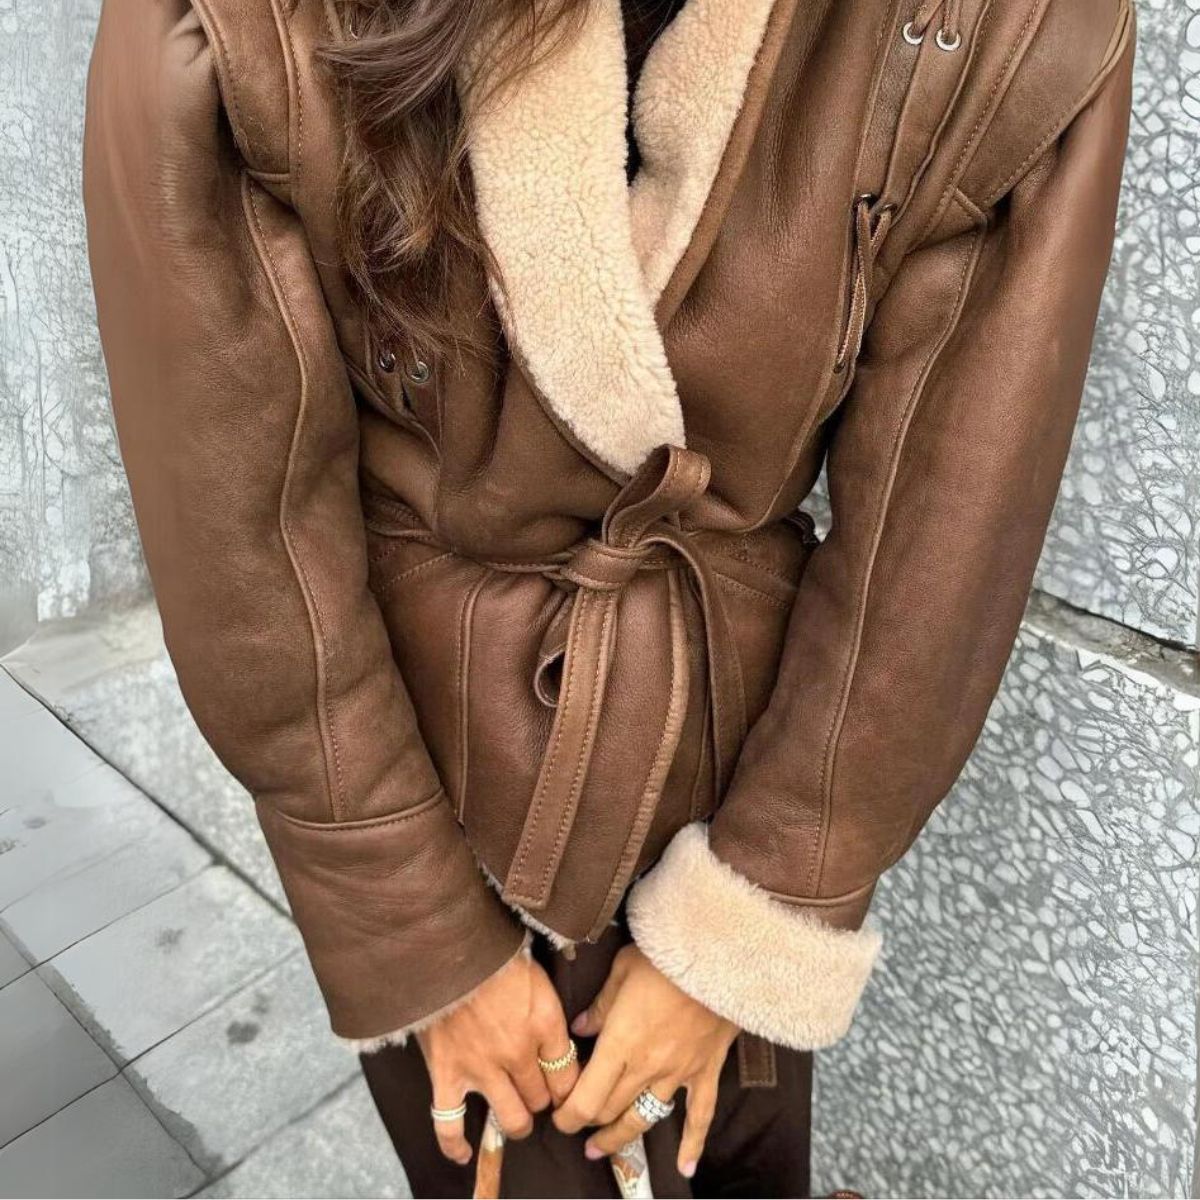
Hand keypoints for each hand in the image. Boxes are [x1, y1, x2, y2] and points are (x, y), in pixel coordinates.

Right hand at [417, 952, 578, 1164]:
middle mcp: (518, 1052)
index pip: (569, 1076)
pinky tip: (464, 1153)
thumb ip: (551, 1012)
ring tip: (516, 1117)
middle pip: (541, 1098)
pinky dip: (456, 1145)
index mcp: (544, 1023)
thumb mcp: (538, 976)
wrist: (445, 944)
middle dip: (542, 1099)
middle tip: (536, 1092)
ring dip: (517, 1121)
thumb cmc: (494, 953)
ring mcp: (481, 1067)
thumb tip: (563, 1040)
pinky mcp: (446, 1072)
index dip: (568, 1086)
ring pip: (511, 1117)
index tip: (563, 1085)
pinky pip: (450, 1123)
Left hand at [553, 945, 737, 1178]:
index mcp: (620, 1043)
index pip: (587, 1098)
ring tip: (602, 1149)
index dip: (569, 1116)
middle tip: (576, 1128)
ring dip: (620, 1137)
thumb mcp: (621, 971)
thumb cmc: (665, 957)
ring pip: (644, 1118)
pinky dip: (692, 1145)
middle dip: (589, 1124)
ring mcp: (678, 1073)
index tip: (559, 1118)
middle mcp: (646, 1067)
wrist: (718, 956)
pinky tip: (685, 1167)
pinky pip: (700, 1116)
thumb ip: (600, 1006)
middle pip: (611, 1111)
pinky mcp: (705, 1071)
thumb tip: (579, 1029)